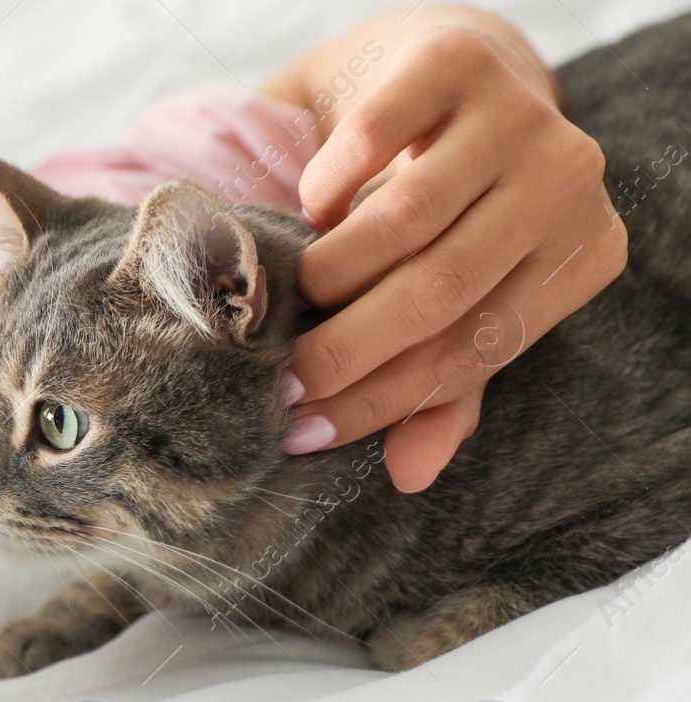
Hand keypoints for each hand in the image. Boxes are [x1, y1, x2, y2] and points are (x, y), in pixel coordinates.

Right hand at [283, 25, 625, 491]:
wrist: (454, 77)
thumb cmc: (455, 211)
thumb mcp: (465, 297)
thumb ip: (446, 385)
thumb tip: (411, 477)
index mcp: (583, 254)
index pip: (474, 352)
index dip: (381, 401)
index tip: (302, 430)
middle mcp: (568, 183)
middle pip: (439, 293)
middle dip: (347, 352)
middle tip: (279, 381)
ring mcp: (517, 116)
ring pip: (403, 222)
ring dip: (332, 274)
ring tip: (294, 295)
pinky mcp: (454, 64)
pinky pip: (373, 138)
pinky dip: (327, 187)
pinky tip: (309, 211)